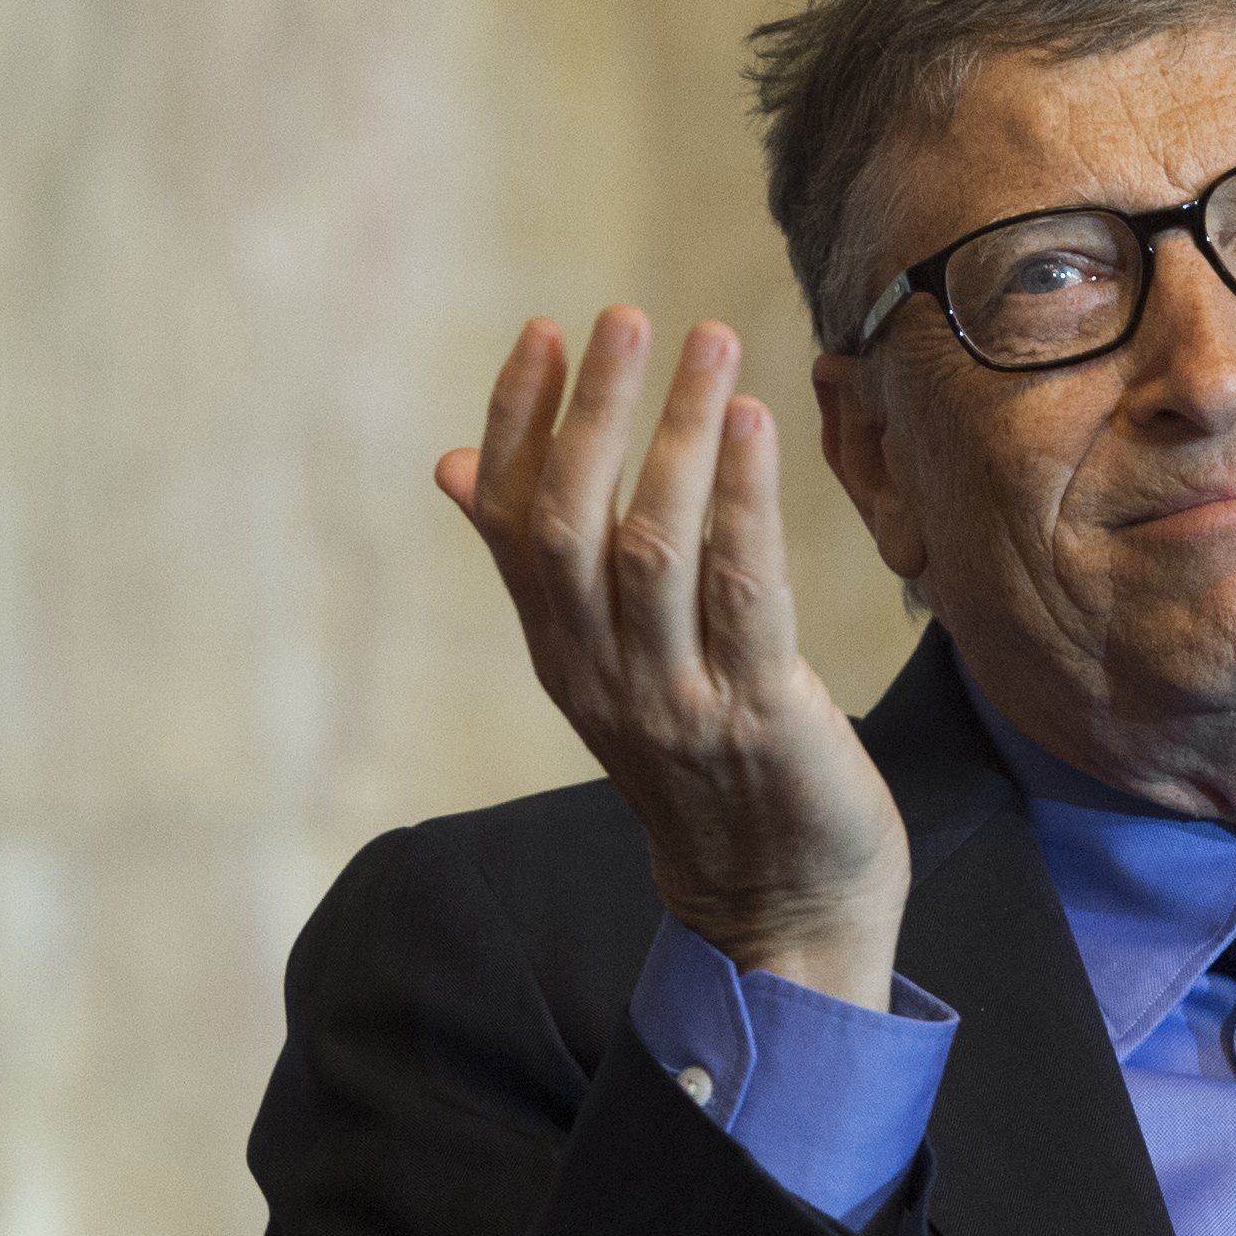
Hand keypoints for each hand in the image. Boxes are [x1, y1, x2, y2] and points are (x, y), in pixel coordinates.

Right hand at [440, 307, 910, 1005]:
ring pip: (650, 548)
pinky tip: (752, 424)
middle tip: (624, 318)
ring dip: (675, 436)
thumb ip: (546, 572)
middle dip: (591, 412)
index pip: (513, 523)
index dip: (521, 423)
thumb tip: (458, 467)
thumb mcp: (611, 670)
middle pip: (569, 526)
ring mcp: (674, 700)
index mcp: (561, 656)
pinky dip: (742, 500)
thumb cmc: (707, 775)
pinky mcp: (756, 715)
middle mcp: (600, 676)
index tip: (546, 333)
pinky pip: (741, 592)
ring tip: (707, 344)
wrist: (777, 917)